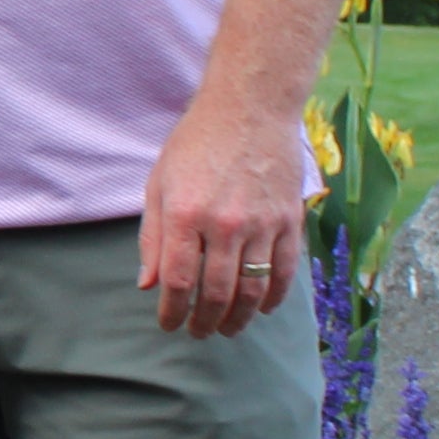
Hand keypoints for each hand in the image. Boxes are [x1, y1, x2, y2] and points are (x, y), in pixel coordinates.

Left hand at [137, 99, 306, 337]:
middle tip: (198, 333)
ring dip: (239, 319)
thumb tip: (148, 286)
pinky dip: (274, 296)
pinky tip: (263, 308)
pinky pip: (285, 271)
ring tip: (227, 329)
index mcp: (186, 214)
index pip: (178, 282)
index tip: (169, 325)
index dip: (172, 312)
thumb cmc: (196, 143)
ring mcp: (262, 223)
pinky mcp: (290, 218)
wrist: (250, 106)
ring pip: (253, 290)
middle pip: (217, 294)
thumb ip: (152, 237)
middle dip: (204, 322)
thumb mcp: (160, 184)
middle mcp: (225, 224)